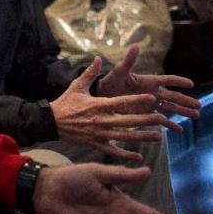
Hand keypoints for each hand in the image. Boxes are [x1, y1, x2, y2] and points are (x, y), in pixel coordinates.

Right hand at [51, 56, 174, 161]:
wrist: (50, 122)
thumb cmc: (65, 103)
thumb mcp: (76, 86)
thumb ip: (89, 73)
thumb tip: (97, 58)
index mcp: (98, 105)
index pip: (121, 102)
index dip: (137, 101)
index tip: (151, 98)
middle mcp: (100, 120)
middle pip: (127, 121)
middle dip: (146, 120)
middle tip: (162, 118)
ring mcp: (98, 134)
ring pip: (124, 137)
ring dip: (142, 137)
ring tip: (158, 136)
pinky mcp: (95, 144)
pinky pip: (113, 150)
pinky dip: (125, 154)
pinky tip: (138, 155)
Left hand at [97, 45, 201, 119]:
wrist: (103, 95)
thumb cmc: (110, 81)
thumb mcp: (119, 72)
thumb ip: (129, 61)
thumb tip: (135, 45)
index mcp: (148, 81)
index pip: (167, 80)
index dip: (178, 81)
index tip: (191, 84)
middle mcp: (152, 92)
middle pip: (173, 96)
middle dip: (185, 101)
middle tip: (199, 105)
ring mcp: (150, 103)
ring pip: (170, 108)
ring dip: (183, 112)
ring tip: (196, 116)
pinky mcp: (146, 113)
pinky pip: (160, 119)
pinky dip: (169, 124)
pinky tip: (179, 130)